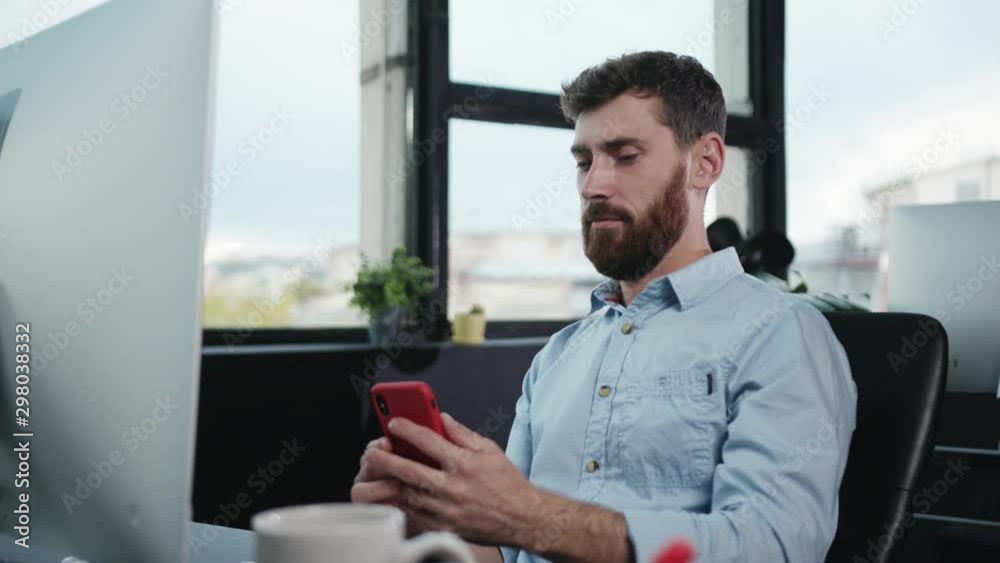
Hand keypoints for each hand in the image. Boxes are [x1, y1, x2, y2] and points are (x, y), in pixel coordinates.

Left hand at [364, 412, 541, 546]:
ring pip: (408, 494)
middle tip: (372, 451)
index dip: (408, 429)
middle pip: (410, 471)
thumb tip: (442, 418)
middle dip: (386, 459)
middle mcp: (454, 487)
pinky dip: (403, 501)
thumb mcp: (489, 449)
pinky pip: (415, 513)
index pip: (429, 441)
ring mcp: (447, 510)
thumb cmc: (507, 484)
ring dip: (391, 482)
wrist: (522, 518)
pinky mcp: (444, 526)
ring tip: (379, 471)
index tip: (394, 423)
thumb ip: (462, 433)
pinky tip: (396, 491)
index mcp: (465, 464)